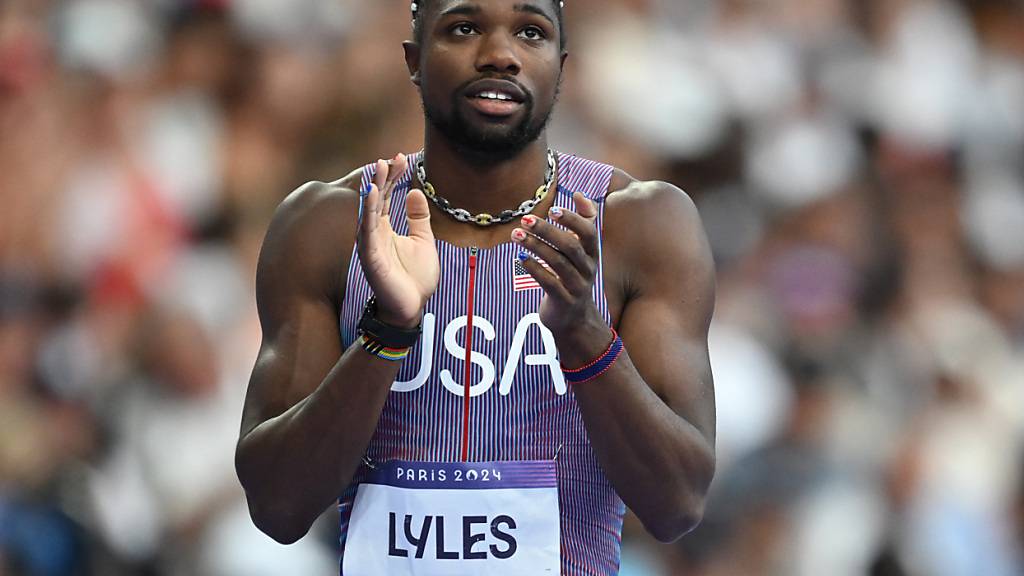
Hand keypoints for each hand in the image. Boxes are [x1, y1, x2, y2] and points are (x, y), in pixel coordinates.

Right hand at [357, 154, 439, 327]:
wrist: (412, 306)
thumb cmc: (415, 278)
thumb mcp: (423, 241)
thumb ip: (418, 218)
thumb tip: (416, 192)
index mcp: (386, 228)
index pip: (387, 196)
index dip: (393, 177)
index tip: (401, 158)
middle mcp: (375, 233)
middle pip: (376, 199)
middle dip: (381, 177)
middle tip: (388, 158)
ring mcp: (371, 244)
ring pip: (368, 211)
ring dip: (372, 189)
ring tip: (377, 168)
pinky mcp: (370, 256)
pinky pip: (367, 230)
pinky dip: (368, 211)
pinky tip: (372, 195)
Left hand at [511, 192, 609, 347]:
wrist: (575, 320)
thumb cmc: (573, 278)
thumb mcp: (582, 253)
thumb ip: (583, 223)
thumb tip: (580, 195)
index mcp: (592, 254)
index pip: (589, 233)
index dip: (573, 220)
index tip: (553, 209)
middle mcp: (588, 269)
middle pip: (570, 246)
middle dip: (547, 231)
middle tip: (525, 220)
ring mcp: (577, 287)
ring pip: (558, 263)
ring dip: (536, 247)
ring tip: (516, 235)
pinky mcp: (564, 302)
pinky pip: (549, 283)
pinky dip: (535, 269)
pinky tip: (521, 258)